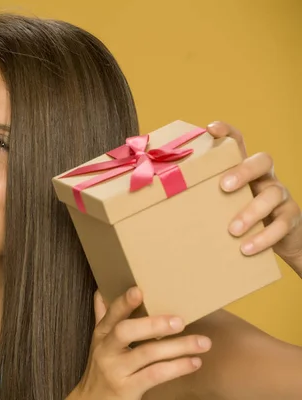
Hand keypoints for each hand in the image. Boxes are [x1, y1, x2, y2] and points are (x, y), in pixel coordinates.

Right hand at [69, 288, 211, 399]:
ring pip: (147, 354)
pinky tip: (194, 362)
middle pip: (126, 331)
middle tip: (180, 321)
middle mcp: (106, 350)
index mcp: (101, 335)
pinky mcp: (127, 389)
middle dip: (153, 324)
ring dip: (177, 347)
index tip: (139, 290)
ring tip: (202, 342)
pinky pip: (155, 375)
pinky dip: (177, 368)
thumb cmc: (102, 367)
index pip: (111, 315)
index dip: (123, 303)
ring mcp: (116, 370)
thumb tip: (102, 290)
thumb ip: (103, 317)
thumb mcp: (99, 342)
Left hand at [206, 122, 301, 276]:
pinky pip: (282, 224)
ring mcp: (281, 195)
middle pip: (262, 160)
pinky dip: (264, 237)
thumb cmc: (238, 216)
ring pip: (272, 194)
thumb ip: (200, 196)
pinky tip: (246, 248)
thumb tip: (154, 196)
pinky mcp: (291, 217)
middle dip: (242, 171)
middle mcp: (265, 177)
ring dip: (251, 212)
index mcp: (244, 169)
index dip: (227, 132)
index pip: (238, 142)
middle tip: (223, 186)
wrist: (281, 241)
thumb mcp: (220, 203)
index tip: (210, 128)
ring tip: (233, 230)